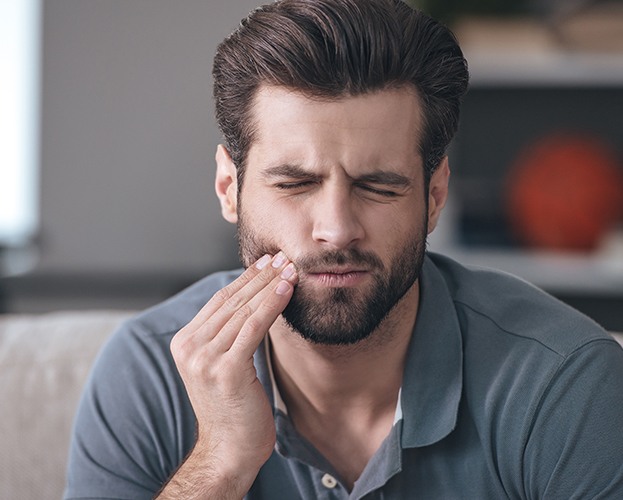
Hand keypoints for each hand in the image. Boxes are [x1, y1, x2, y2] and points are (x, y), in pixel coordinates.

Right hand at [160, 252, 296, 498]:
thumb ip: (227, 335)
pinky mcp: (226, 370)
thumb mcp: (223, 364)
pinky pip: (253, 328)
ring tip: (290, 269)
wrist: (229, 450)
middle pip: (231, 301)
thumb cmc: (233, 407)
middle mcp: (189, 347)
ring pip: (243, 311)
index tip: (267, 262)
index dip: (245, 279)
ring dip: (270, 286)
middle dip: (260, 276)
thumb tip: (253, 300)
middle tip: (283, 257)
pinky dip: (271, 305)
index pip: (219, 301)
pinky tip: (286, 290)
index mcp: (185, 342)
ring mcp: (204, 359)